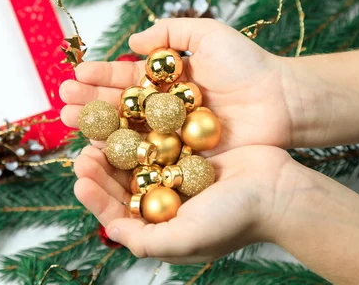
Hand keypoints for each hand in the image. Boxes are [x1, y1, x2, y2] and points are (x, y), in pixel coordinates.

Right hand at [60, 18, 296, 153]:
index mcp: (166, 81)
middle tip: (62, 103)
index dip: (100, 76)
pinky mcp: (180, 158)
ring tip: (69, 122)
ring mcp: (170, 135)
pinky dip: (121, 153)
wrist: (282, 101)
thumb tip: (132, 41)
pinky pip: (146, 155)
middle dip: (89, 103)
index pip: (125, 78)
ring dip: (96, 127)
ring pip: (126, 131)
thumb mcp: (207, 34)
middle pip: (119, 106)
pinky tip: (96, 149)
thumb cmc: (247, 65)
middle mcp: (163, 109)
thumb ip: (170, 31)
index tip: (74, 75)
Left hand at [72, 143, 294, 263]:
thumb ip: (147, 241)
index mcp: (159, 225)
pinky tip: (126, 117)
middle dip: (100, 169)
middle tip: (84, 151)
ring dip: (114, 147)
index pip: (117, 214)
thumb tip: (110, 232)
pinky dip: (140, 130)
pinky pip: (156, 139)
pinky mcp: (185, 150)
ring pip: (134, 159)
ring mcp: (173, 173)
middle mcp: (163, 200)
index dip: (96, 198)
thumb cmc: (234, 219)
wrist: (277, 190)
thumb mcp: (188, 239)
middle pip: (121, 184)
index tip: (81, 178)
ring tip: (98, 132)